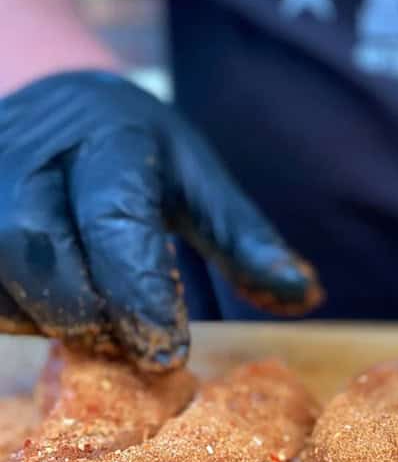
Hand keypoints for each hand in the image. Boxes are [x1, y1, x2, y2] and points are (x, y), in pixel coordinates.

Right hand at [0, 70, 322, 369]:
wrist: (59, 110)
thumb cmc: (139, 153)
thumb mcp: (200, 182)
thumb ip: (246, 239)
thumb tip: (306, 294)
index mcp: (107, 135)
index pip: (113, 218)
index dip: (139, 291)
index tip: (168, 351)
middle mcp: (27, 151)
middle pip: (35, 248)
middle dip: (89, 312)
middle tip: (139, 343)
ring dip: (53, 317)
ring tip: (103, 322)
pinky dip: (21, 311)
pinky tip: (61, 306)